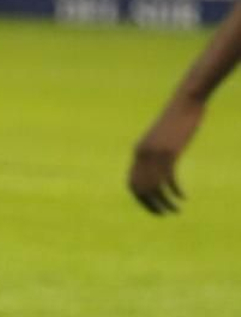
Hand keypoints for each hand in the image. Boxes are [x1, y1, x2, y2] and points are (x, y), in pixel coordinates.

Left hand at [129, 97, 202, 213]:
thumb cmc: (175, 120)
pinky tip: (182, 197)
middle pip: (141, 189)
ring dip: (164, 202)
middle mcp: (142, 154)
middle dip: (151, 205)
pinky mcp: (170, 151)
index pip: (132, 183)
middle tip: (164, 214)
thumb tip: (156, 166)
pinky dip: (175, 191)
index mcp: (138, 151)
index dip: (140, 199)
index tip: (152, 208)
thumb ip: (156, 151)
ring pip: (155, 186)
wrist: (184, 102)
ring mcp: (155, 153)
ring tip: (175, 211)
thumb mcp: (161, 138)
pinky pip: (169, 178)